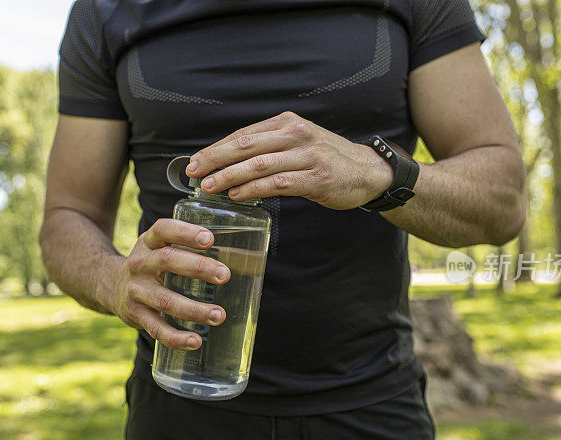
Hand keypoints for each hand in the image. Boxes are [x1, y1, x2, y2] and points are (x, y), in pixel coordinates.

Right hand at [102, 219, 230, 349]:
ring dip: (193, 309)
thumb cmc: (151, 263)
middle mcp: (139, 263)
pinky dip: (176, 338)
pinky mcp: (135, 315)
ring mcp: (136, 291)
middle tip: (225, 275)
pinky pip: (156, 329)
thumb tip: (247, 255)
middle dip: (198, 267)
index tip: (209, 239)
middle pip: (167, 261)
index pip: (163, 229)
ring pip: (165, 300)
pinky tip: (195, 342)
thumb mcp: (161, 247)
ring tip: (219, 315)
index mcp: (148, 242)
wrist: (108, 285)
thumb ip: (190, 248)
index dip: (185, 232)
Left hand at [186, 111, 394, 209]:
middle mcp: (296, 134)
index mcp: (287, 123)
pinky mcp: (316, 177)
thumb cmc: (327, 160)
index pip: (243, 134)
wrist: (367, 172)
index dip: (216, 148)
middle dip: (215, 159)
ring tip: (208, 186)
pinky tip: (237, 195)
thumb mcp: (298, 143)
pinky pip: (278, 183)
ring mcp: (307, 155)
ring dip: (230, 176)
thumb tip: (229, 162)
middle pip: (246, 145)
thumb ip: (269, 147)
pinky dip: (254, 189)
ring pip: (259, 164)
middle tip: (193, 172)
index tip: (195, 161)